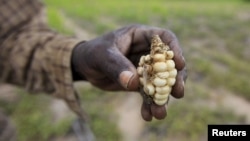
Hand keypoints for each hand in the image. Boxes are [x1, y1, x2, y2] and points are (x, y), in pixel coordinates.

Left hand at [71, 24, 186, 120]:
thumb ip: (117, 67)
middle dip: (174, 79)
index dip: (175, 49)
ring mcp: (144, 68)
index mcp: (140, 36)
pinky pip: (148, 93)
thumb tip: (134, 84)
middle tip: (178, 93)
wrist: (84, 66)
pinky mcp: (139, 82)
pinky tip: (147, 115)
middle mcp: (146, 51)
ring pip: (161, 81)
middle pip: (168, 63)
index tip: (180, 64)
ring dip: (162, 97)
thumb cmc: (93, 53)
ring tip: (160, 113)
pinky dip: (149, 104)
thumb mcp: (102, 56)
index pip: (164, 38)